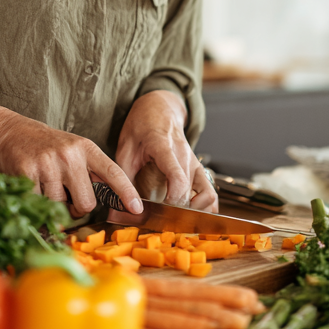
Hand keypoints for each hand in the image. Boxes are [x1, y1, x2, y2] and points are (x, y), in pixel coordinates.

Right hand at [0, 110, 142, 216]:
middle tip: (68, 200)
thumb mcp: (74, 150)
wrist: (10, 131)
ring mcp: (48, 163)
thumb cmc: (46, 146)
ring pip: (60, 207)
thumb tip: (108, 202)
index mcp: (86, 148)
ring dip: (54, 207)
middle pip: (86, 203)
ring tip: (46, 188)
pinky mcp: (27, 172)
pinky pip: (38, 204)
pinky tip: (32, 188)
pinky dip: (35, 203)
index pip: (113, 172)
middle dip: (78, 209)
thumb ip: (90, 171)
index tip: (137, 208)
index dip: (127, 192)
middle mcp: (70, 154)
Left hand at [115, 90, 218, 211]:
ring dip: (194, 210)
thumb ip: (123, 177)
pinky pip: (210, 191)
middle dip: (177, 210)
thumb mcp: (125, 147)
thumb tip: (118, 204)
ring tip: (176, 217)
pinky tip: (192, 213)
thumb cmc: (140, 126)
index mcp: (162, 145)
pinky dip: (206, 206)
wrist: (159, 108)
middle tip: (160, 220)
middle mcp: (183, 153)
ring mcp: (193, 161)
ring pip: (206, 193)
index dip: (174, 196)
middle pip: (189, 189)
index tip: (164, 209)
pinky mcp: (198, 167)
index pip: (177, 174)